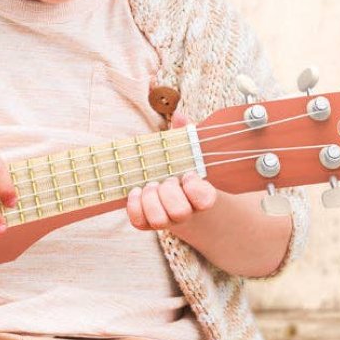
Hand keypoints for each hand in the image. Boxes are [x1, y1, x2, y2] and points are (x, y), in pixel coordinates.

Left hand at [126, 110, 216, 230]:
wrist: (179, 200)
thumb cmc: (183, 171)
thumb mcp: (188, 154)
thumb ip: (186, 136)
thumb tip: (179, 116)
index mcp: (202, 197)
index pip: (204, 200)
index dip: (194, 187)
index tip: (189, 173)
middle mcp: (186, 213)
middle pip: (179, 212)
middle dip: (169, 192)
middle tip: (167, 179)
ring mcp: (167, 220)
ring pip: (159, 220)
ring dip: (151, 200)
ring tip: (150, 185)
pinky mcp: (147, 223)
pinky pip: (139, 221)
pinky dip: (134, 205)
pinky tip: (135, 190)